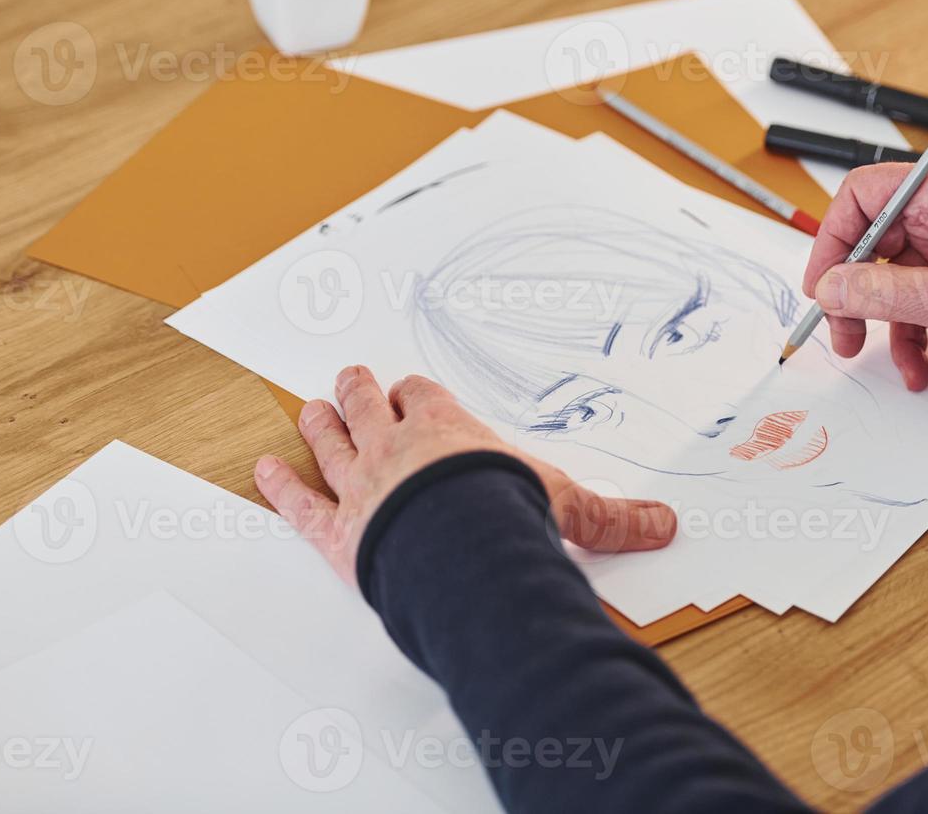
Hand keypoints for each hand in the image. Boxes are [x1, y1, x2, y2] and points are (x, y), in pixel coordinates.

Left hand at [253, 366, 677, 584]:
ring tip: (309, 406)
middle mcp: (396, 447)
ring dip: (319, 423)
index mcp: (448, 431)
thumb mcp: (567, 509)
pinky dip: (278, 487)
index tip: (412, 389)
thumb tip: (666, 523)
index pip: (424, 397)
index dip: (416, 393)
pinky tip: (261, 471)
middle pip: (368, 407)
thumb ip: (611, 517)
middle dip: (359, 390)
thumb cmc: (506, 517)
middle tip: (350, 376)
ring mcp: (360, 487)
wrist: (459, 551)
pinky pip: (299, 504)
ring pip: (330, 442)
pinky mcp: (335, 532)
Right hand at [803, 159, 927, 390]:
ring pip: (894, 274)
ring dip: (883, 320)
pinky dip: (915, 328)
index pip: (863, 196)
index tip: (822, 286)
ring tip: (882, 357)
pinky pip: (922, 293)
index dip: (832, 240)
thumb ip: (886, 293)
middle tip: (843, 333)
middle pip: (873, 240)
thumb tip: (831, 286)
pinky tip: (919, 363)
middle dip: (854, 292)